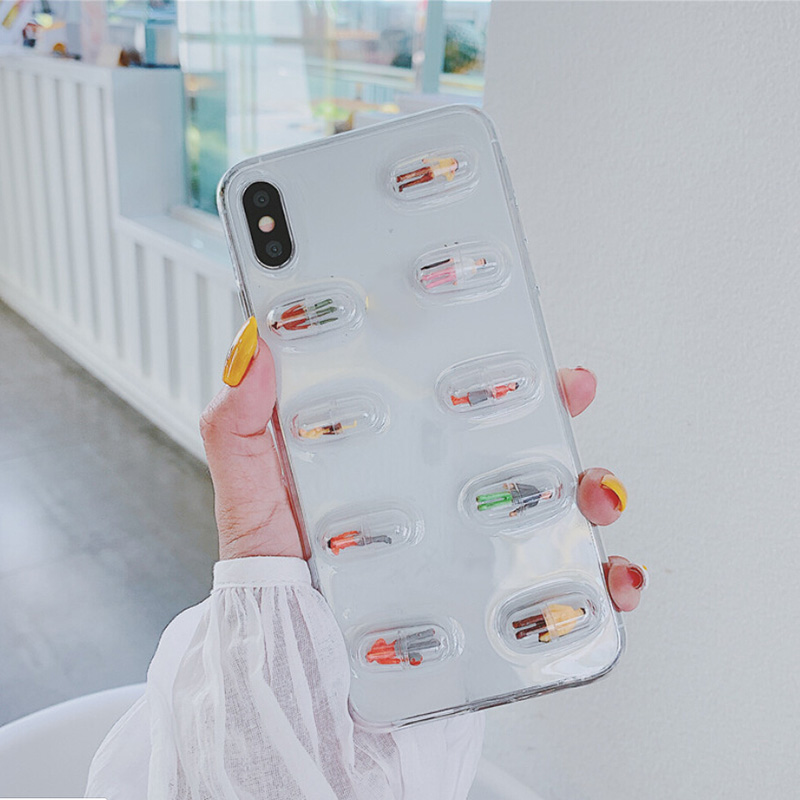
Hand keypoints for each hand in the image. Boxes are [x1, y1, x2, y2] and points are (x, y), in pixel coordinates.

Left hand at [201, 319, 645, 611]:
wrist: (295, 669)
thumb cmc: (274, 578)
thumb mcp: (249, 493)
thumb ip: (240, 424)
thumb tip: (253, 346)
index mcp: (391, 459)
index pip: (449, 397)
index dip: (487, 361)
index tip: (514, 334)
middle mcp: (440, 497)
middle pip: (515, 441)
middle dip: (558, 413)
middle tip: (572, 391)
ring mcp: (472, 547)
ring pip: (553, 506)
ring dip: (592, 492)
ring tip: (595, 493)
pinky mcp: (492, 601)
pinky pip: (563, 589)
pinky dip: (602, 584)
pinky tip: (610, 580)